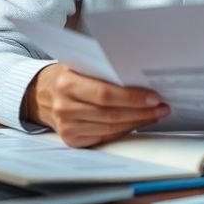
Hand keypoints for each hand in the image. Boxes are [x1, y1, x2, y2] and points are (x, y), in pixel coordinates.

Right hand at [24, 63, 169, 146]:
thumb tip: (140, 76)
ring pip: (110, 128)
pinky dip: (124, 131)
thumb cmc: (69, 74)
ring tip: (155, 114)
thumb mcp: (80, 64)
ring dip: (137, 122)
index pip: (105, 94)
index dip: (132, 97)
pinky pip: (104, 137)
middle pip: (110, 114)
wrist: (40, 93)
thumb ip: (104, 69)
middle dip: (141, 112)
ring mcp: (66, 126)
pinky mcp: (71, 139)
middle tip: (162, 107)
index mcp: (66, 82)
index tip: (154, 97)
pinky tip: (138, 123)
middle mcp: (64, 106)